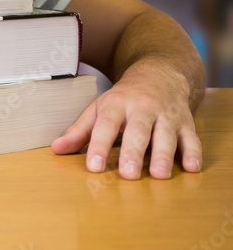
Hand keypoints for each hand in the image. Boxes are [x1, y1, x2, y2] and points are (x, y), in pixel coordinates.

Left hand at [51, 60, 202, 179]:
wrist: (160, 74)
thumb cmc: (124, 98)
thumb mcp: (99, 108)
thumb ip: (80, 131)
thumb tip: (57, 149)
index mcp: (117, 104)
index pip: (106, 125)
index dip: (99, 146)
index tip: (94, 167)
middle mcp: (142, 108)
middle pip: (138, 130)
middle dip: (133, 152)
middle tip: (128, 175)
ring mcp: (166, 115)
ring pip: (166, 135)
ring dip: (163, 155)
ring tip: (158, 175)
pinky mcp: (186, 123)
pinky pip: (191, 138)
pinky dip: (193, 152)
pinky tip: (191, 167)